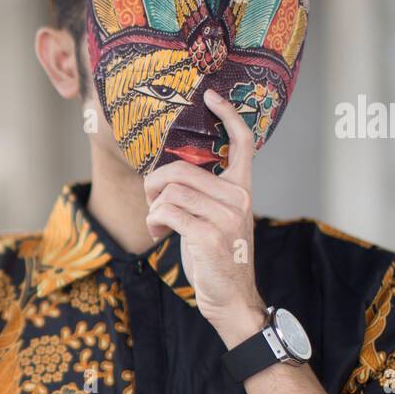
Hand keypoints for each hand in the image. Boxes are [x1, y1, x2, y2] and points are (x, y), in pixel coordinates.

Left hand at [143, 89, 265, 346]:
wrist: (231, 298)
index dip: (229, 115)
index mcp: (242, 190)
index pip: (243, 143)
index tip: (211, 96)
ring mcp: (225, 217)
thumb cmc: (218, 258)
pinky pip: (167, 212)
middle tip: (151, 200)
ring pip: (170, 191)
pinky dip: (154, 221)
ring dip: (153, 207)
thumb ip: (202, 195)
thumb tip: (165, 177)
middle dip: (154, 183)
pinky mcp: (208, 236)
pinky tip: (158, 233)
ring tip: (157, 224)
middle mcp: (238, 199)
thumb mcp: (216, 220)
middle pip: (182, 169)